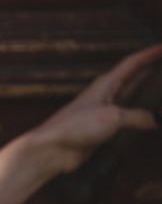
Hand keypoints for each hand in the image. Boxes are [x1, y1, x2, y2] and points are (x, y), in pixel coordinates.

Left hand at [0, 44, 161, 203]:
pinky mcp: (101, 130)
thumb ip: (137, 116)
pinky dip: (140, 116)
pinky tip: (148, 120)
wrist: (52, 148)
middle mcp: (104, 95)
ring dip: (145, 92)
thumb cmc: (75, 127)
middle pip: (132, 78)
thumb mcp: (112, 117)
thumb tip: (156, 119)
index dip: (149, 55)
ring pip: (130, 97)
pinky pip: (126, 118)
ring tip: (160, 89)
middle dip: (149, 70)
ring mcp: (103, 112)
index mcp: (105, 85)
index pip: (131, 64)